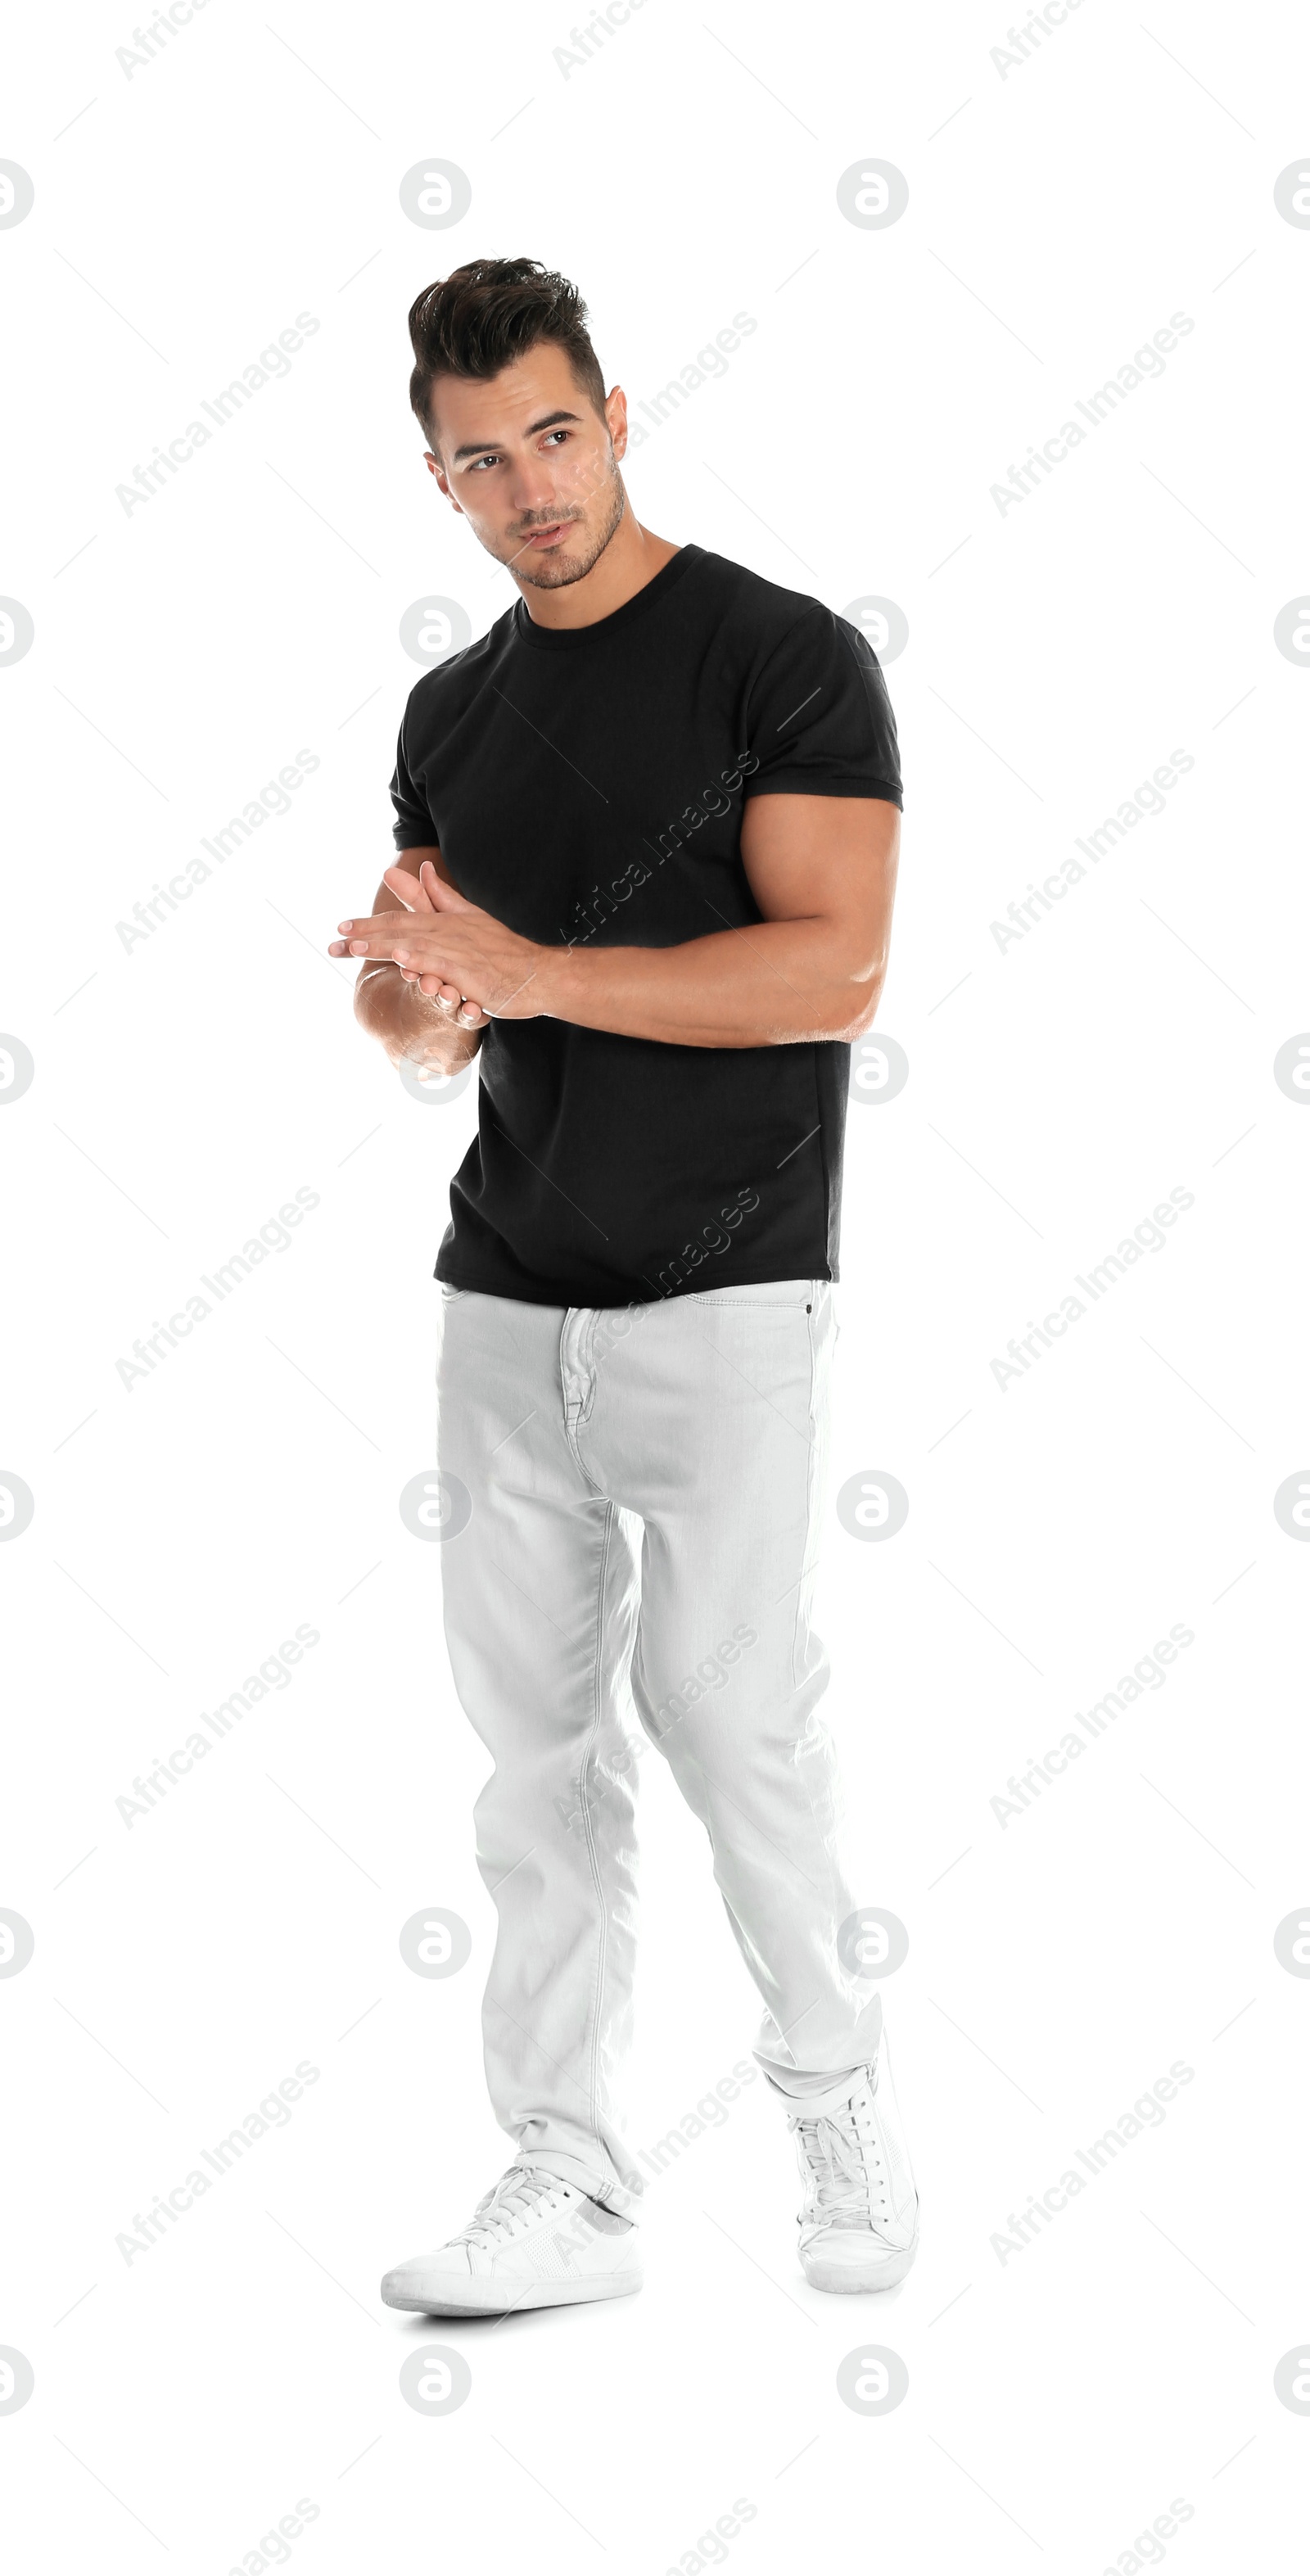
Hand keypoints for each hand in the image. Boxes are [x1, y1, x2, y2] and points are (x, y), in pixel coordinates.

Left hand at [333, 861, 509, 1025]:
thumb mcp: (469, 917)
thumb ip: (440, 896)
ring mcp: (459, 951)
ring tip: (355, 947)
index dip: (370, 924)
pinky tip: (401, 959)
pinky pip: (441, 964)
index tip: (342, 928)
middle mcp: (448, 932)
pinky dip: (421, 959)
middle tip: (335, 939)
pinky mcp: (470, 972)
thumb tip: (420, 868)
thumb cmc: (503, 951)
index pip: (400, 919)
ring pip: (415, 946)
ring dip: (383, 945)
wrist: (538, 973)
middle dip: (365, 935)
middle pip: (400, 930)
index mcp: (445, 920)